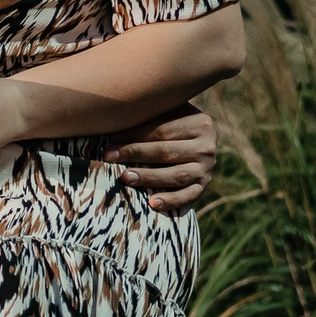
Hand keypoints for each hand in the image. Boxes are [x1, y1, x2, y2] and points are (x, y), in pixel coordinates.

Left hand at [102, 103, 217, 212]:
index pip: (162, 130)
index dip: (134, 134)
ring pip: (176, 175)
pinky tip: (152, 203)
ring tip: (125, 177)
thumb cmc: (172, 124)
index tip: (110, 138)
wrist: (196, 142)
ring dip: (149, 177)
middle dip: (134, 154)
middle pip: (166, 152)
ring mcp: (207, 168)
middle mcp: (207, 146)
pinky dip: (171, 201)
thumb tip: (112, 117)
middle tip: (108, 156)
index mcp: (200, 123)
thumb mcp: (168, 113)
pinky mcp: (203, 186)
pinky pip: (188, 196)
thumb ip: (150, 114)